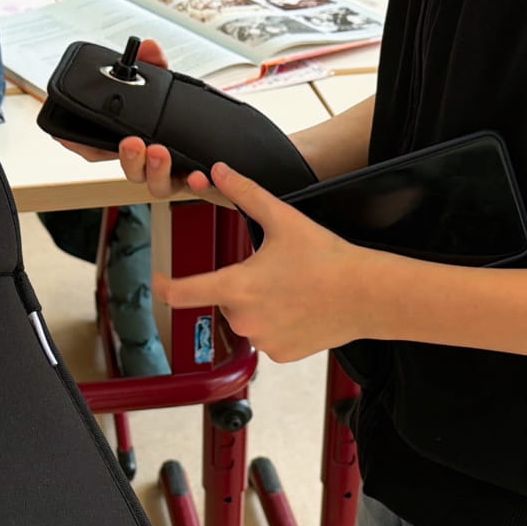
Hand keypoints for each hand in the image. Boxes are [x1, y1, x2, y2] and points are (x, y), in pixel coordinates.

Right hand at [52, 41, 204, 197]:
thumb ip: (156, 66)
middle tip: (131, 141)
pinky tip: (199, 175)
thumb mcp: (167, 86)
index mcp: (132, 143)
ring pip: (156, 185)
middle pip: (130, 171)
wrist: (217, 139)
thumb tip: (150, 46)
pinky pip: (194, 189)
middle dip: (128, 158)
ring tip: (159, 152)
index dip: (82, 146)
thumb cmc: (181, 117)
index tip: (68, 137)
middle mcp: (148, 164)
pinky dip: (195, 183)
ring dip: (155, 170)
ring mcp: (172, 175)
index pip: (99, 150)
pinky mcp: (197, 181)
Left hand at [156, 162, 370, 361]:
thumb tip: (219, 171)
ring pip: (247, 319)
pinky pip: (267, 337)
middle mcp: (244, 319)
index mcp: (237, 286)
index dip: (165, 286)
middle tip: (274, 272)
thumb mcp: (282, 219)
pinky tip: (300, 309)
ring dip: (259, 305)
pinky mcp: (281, 354)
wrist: (368, 295)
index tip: (158, 282)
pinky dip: (277, 324)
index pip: (184, 292)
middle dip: (241, 285)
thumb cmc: (327, 258)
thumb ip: (244, 193)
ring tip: (293, 289)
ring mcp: (263, 341)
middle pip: (225, 299)